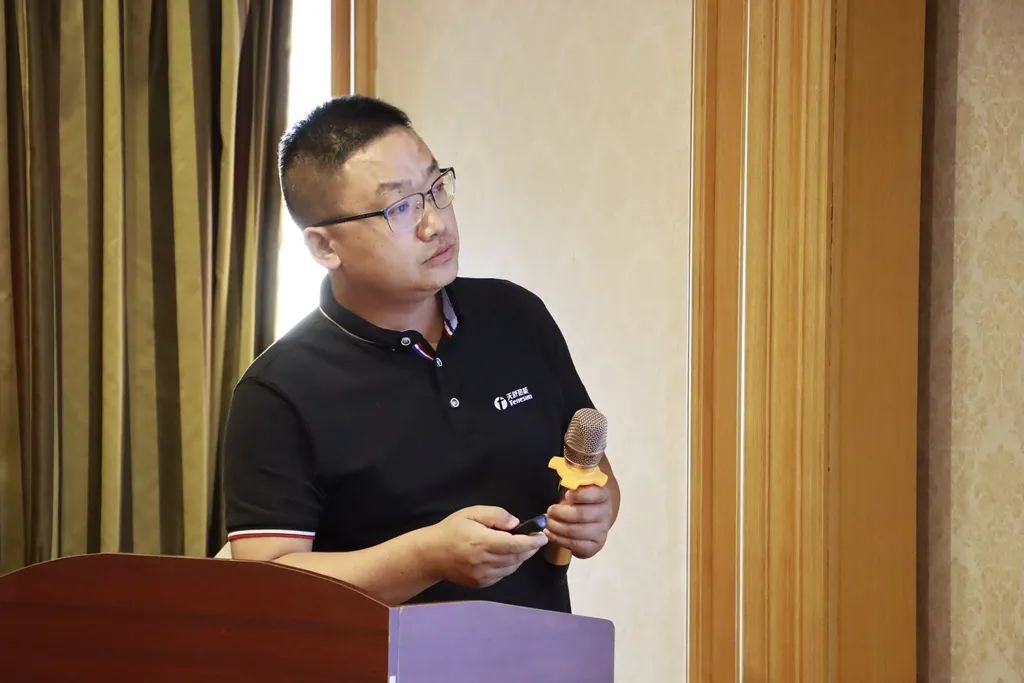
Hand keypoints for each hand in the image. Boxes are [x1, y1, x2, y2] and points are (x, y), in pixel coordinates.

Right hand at [424, 506, 547, 588]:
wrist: (431, 555)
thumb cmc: (452, 530)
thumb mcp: (471, 513)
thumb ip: (495, 515)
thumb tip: (516, 524)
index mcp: (482, 542)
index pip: (515, 544)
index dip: (532, 541)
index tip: (543, 535)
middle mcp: (484, 562)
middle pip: (517, 557)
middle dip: (530, 548)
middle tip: (536, 538)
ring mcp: (483, 576)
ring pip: (512, 567)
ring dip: (521, 556)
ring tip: (521, 545)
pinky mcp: (481, 584)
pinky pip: (503, 574)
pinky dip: (510, 565)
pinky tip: (505, 555)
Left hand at [544, 486, 614, 558]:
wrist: (591, 517)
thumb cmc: (579, 500)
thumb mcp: (577, 487)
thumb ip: (571, 481)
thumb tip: (561, 477)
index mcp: (603, 495)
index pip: (595, 494)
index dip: (580, 495)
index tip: (566, 495)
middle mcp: (606, 513)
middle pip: (583, 515)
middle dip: (562, 513)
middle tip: (549, 511)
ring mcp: (601, 531)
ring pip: (577, 532)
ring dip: (557, 528)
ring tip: (546, 523)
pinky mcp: (595, 545)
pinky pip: (576, 545)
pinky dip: (559, 540)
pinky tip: (550, 534)